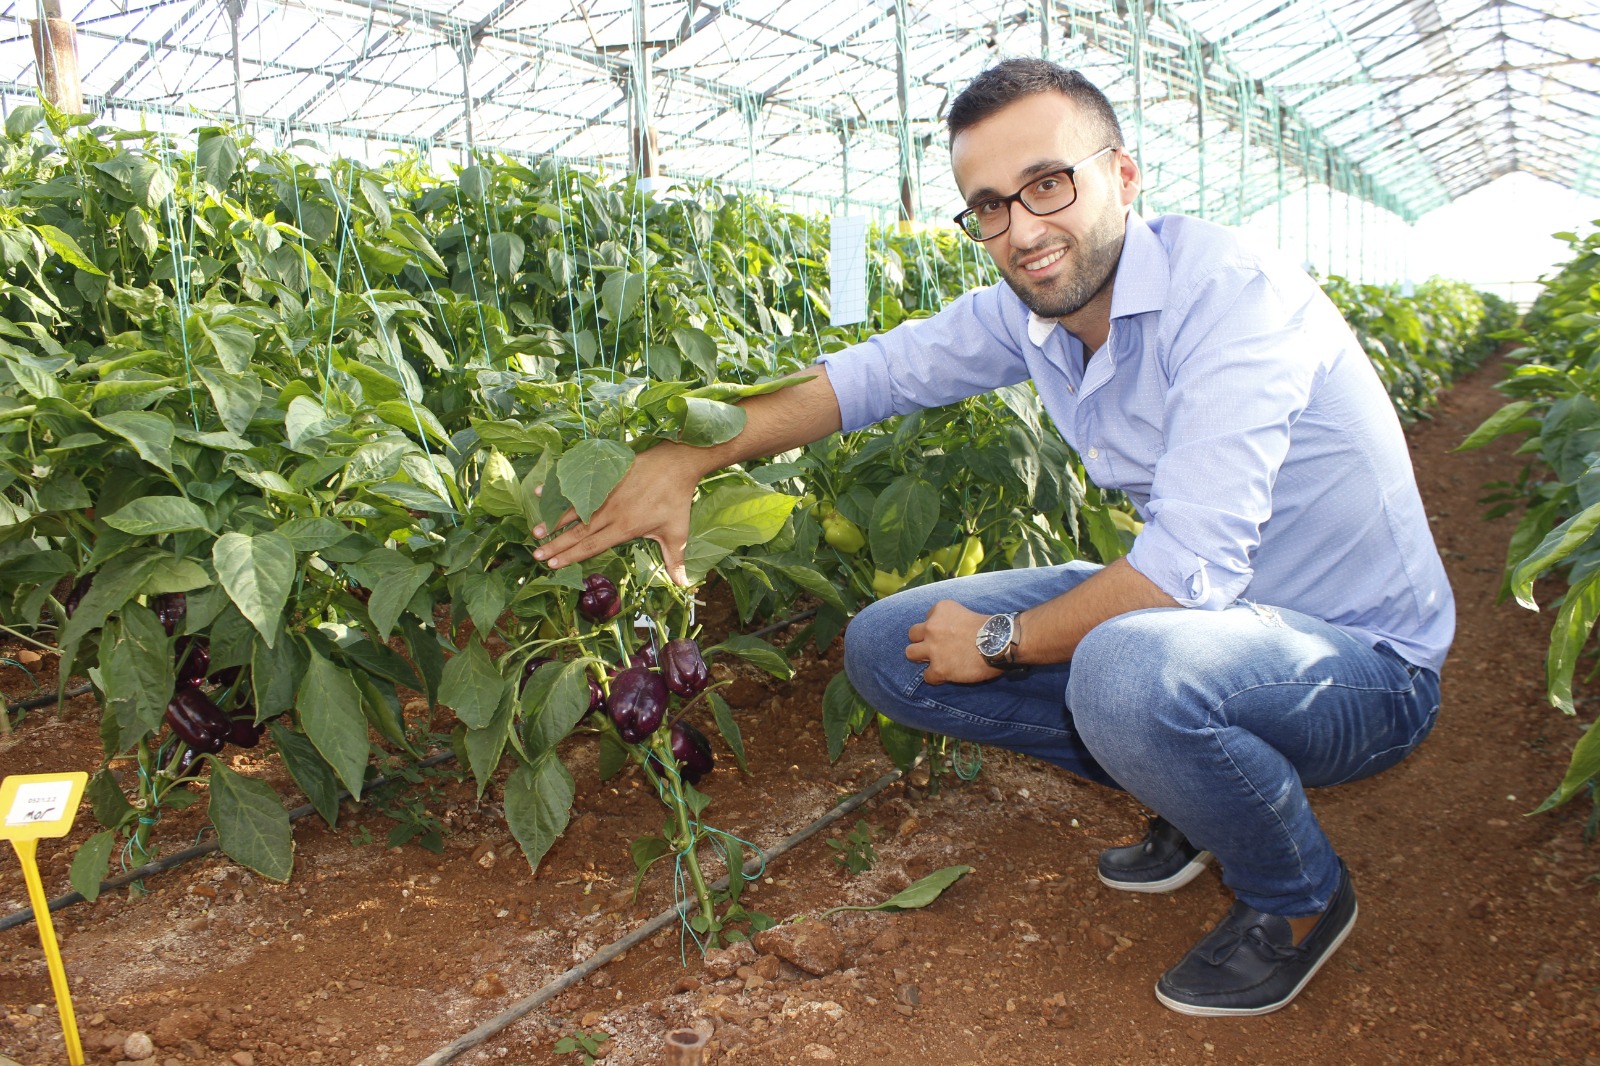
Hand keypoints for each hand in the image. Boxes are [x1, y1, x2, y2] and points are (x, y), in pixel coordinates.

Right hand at [532, 444, 699, 584]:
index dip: (572, 556)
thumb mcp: (677, 532)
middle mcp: (611, 512)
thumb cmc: (677, 499)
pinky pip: (578, 487)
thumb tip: (683, 585)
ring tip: (535, 532)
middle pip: (578, 531)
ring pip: (574, 510)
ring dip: (553, 521)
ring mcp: (606, 493)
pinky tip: (540, 492)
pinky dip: (558, 491)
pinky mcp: (604, 477)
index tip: (553, 565)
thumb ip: (675, 560)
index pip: (592, 545)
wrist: (677, 463)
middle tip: (536, 555)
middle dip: (556, 545)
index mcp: (625, 528)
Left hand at [905, 599, 1002, 684]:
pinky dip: (935, 677)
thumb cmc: (990, 628)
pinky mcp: (938, 668)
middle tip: (935, 648)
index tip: (948, 634)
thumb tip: (949, 635)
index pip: (928, 618)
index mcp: (940, 609)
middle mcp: (932, 626)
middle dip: (922, 641)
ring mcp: (933, 648)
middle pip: (912, 634)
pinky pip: (926, 676)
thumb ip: (951, 621)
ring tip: (936, 661)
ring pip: (910, 653)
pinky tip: (946, 675)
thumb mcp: (966, 613)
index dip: (937, 628)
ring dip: (921, 658)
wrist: (1001, 642)